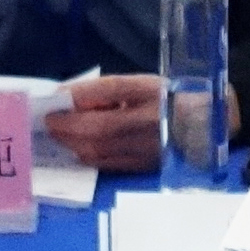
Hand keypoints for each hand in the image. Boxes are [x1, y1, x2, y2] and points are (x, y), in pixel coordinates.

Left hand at [42, 74, 162, 173]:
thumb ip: (110, 90)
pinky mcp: (145, 165)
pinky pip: (109, 164)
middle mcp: (150, 119)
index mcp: (151, 92)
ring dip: (73, 142)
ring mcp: (148, 146)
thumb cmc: (166, 100)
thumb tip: (72, 97)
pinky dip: (89, 156)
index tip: (56, 95)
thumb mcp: (142, 85)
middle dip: (68, 125)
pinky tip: (80, 149)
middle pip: (100, 125)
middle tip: (49, 121)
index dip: (80, 93)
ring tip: (60, 134)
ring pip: (101, 149)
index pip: (112, 88)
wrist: (200, 129)